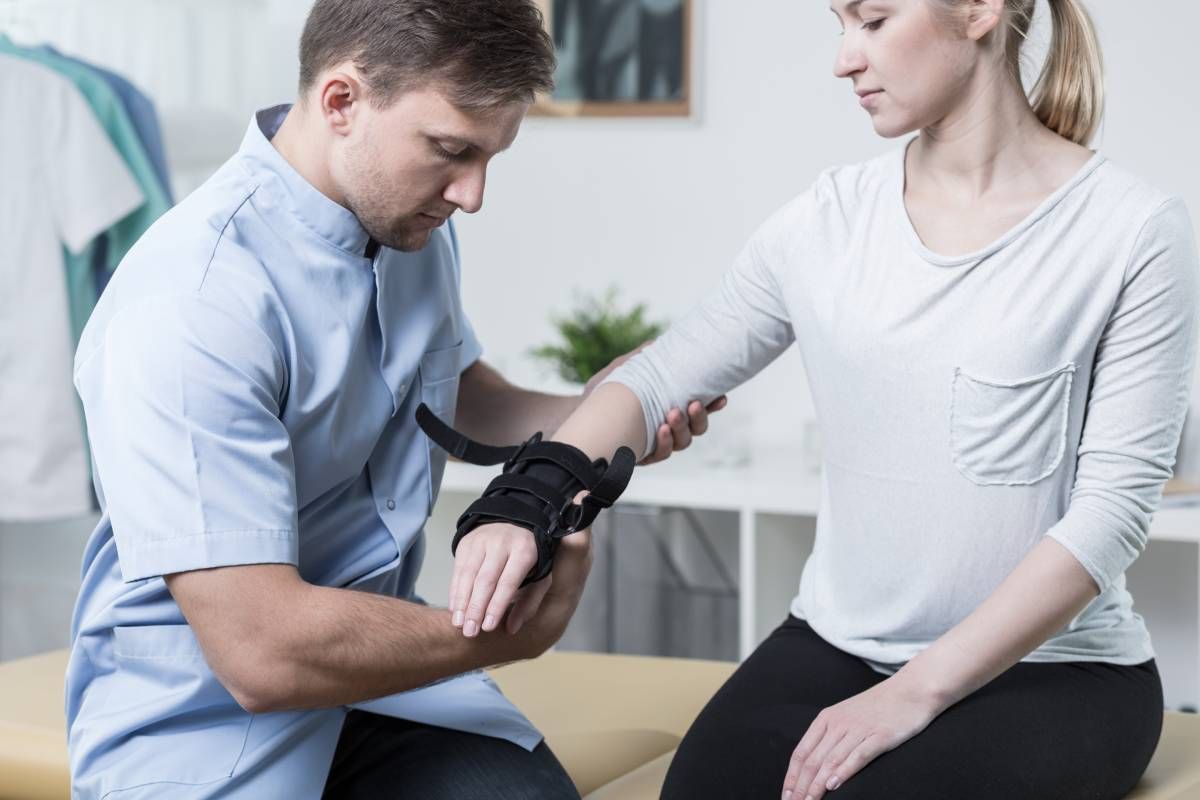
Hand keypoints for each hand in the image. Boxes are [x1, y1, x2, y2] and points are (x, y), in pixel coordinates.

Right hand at [449, 492, 589, 638]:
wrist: (515, 525)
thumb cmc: (530, 558)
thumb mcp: (540, 577)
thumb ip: (529, 603)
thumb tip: (512, 628)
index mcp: (524, 550)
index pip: (508, 582)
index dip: (497, 605)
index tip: (488, 627)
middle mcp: (502, 542)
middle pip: (485, 580)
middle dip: (476, 608)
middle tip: (470, 632)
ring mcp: (482, 540)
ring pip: (468, 575)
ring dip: (462, 602)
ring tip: (459, 625)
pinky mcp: (466, 542)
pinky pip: (458, 570)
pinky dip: (455, 591)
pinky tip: (456, 609)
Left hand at [583, 340, 727, 465]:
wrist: (577, 411)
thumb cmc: (604, 390)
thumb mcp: (623, 369)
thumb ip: (642, 358)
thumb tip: (658, 343)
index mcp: (670, 406)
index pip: (699, 407)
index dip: (714, 405)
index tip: (721, 397)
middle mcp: (668, 427)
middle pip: (697, 428)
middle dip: (699, 417)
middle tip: (694, 404)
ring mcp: (656, 443)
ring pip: (682, 442)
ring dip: (681, 429)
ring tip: (672, 414)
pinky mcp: (641, 456)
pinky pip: (660, 454)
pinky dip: (664, 444)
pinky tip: (660, 430)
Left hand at [781, 676, 942, 798]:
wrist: (912, 689)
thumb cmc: (879, 707)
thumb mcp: (848, 716)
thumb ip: (831, 736)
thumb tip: (815, 765)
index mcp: (827, 719)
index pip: (801, 752)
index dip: (792, 776)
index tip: (786, 795)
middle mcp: (839, 723)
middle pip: (812, 760)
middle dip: (801, 786)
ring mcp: (859, 729)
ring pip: (830, 761)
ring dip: (816, 785)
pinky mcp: (880, 736)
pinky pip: (857, 756)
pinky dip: (843, 772)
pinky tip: (832, 785)